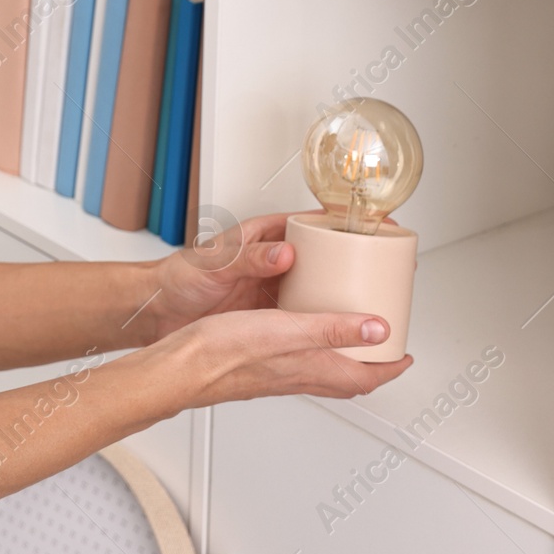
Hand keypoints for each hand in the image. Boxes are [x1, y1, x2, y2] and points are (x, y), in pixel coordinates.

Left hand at [139, 209, 396, 342]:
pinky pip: (308, 314)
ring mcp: (277, 288)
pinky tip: (345, 331)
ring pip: (324, 287)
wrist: (158, 310)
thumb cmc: (180, 276)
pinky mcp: (272, 315)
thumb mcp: (216, 262)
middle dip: (362, 260)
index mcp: (267, 236)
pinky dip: (328, 321)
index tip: (381, 225)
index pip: (318, 222)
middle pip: (330, 256)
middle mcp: (277, 260)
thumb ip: (249, 257)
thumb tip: (285, 251)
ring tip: (381, 300)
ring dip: (350, 293)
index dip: (351, 223)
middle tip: (394, 267)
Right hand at [158, 308, 413, 406]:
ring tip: (349, 329)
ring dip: (343, 353)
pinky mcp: (259, 363)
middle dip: (371, 361)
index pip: (366, 377)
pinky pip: (299, 358)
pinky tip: (299, 326)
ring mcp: (278, 371)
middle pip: (348, 375)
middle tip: (384, 342)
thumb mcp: (287, 331)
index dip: (391, 367)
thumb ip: (334, 330)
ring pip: (324, 368)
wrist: (180, 367)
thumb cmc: (224, 353)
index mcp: (312, 368)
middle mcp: (299, 374)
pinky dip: (312, 344)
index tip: (406, 354)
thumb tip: (378, 329)